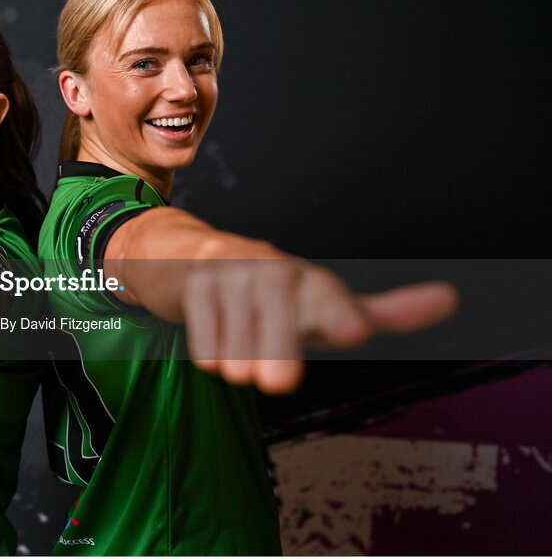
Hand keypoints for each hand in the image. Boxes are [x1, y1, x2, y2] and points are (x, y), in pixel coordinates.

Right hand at [181, 261, 458, 393]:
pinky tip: (214, 341)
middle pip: (281, 326)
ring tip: (241, 360)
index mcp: (312, 283)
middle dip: (279, 353)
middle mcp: (275, 270)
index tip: (355, 329)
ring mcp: (232, 273)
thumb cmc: (272, 296)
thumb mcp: (324, 305)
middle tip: (278, 383)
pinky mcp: (195, 281)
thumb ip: (385, 312)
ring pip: (239, 340)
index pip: (330, 299)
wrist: (191, 260)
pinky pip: (204, 334)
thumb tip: (451, 299)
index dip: (341, 315)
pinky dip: (209, 351)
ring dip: (240, 361)